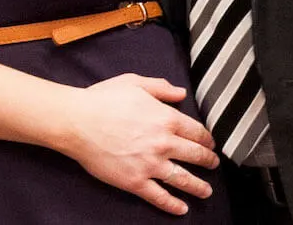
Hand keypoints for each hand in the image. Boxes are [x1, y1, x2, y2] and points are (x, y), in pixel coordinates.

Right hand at [55, 73, 218, 214]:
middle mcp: (163, 143)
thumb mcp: (136, 83)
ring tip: (207, 191)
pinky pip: (158, 196)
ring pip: (182, 178)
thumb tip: (181, 93)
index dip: (207, 139)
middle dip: (208, 161)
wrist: (77, 122)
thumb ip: (162, 87)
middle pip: (195, 155)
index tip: (211, 143)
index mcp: (166, 118)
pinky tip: (182, 209)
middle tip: (214, 164)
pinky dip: (172, 204)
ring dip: (198, 186)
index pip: (196, 131)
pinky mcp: (134, 181)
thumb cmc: (103, 100)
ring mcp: (149, 164)